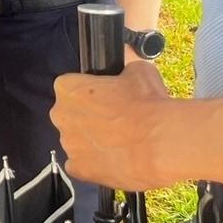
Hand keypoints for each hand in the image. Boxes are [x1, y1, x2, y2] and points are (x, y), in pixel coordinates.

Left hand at [51, 60, 180, 191]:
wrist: (161, 142)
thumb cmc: (147, 102)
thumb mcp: (138, 70)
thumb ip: (126, 61)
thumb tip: (127, 52)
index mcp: (67, 88)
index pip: (71, 88)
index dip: (90, 94)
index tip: (107, 100)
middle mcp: (60, 115)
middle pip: (71, 115)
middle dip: (89, 118)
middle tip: (116, 122)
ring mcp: (68, 145)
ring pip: (76, 142)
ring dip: (92, 142)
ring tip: (120, 144)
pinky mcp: (79, 170)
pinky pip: (79, 166)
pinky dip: (92, 165)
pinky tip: (112, 161)